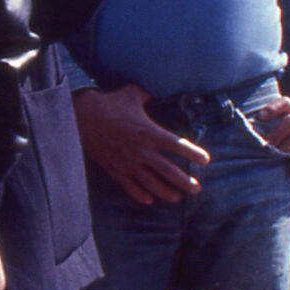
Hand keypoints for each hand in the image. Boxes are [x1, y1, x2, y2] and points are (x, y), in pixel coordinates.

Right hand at [74, 84, 208, 204]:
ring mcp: (128, 162)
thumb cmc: (110, 103)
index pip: (177, 145)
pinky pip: (129, 186)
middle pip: (168, 171)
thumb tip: (159, 90)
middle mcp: (141, 150)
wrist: (83, 116)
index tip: (206, 160)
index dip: (193, 153)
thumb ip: (149, 95)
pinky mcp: (115, 169)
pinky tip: (149, 200)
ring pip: (151, 183)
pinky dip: (140, 194)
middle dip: (185, 181)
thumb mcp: (133, 94)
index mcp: (149, 132)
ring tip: (177, 197)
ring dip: (166, 192)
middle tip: (196, 188)